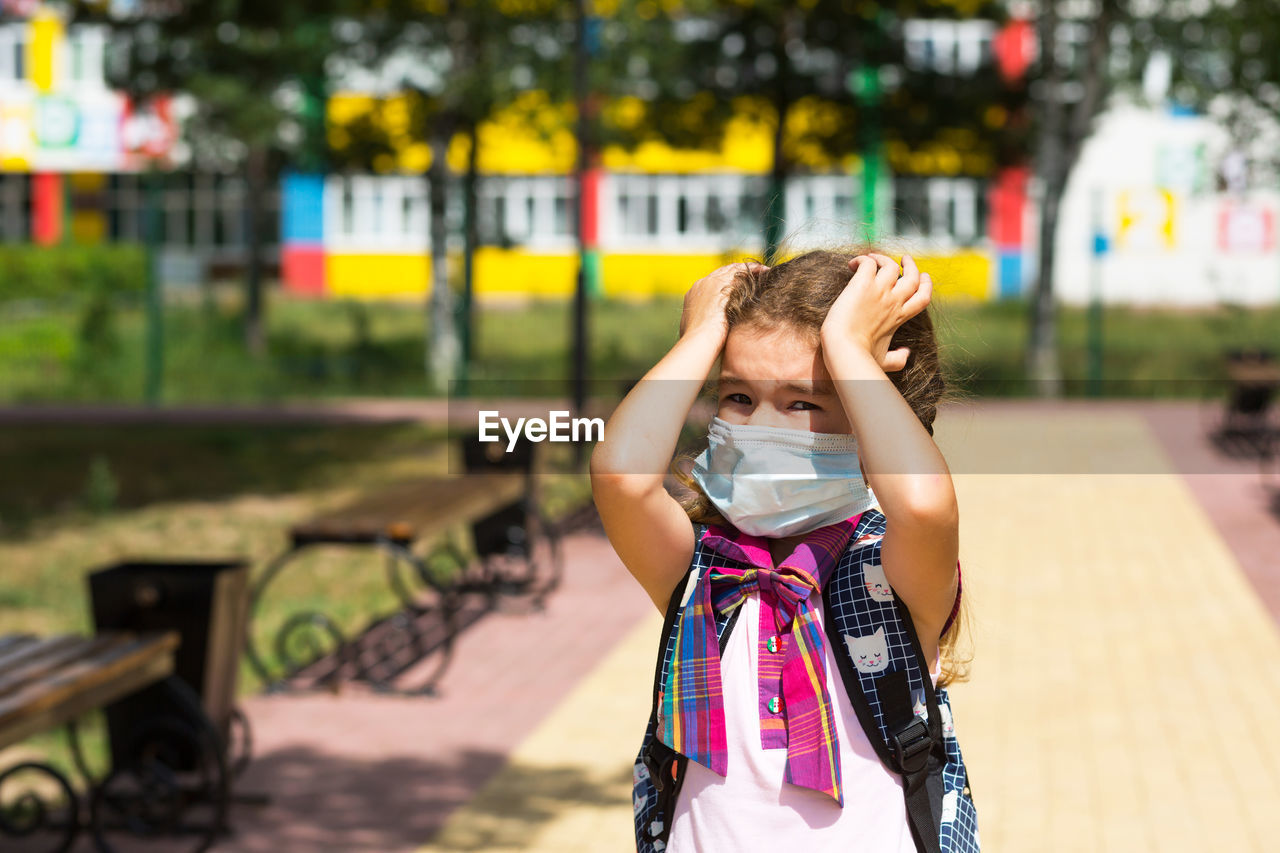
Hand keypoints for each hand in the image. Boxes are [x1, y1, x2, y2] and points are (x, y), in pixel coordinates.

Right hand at [679, 261, 767, 340]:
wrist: (699, 341)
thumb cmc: (701, 345)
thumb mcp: (701, 332)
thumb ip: (707, 326)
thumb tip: (714, 333)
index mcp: (693, 296)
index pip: (714, 284)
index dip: (729, 284)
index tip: (743, 288)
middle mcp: (700, 285)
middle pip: (723, 273)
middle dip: (740, 275)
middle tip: (757, 277)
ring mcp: (710, 282)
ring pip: (732, 270)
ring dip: (749, 270)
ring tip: (764, 272)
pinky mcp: (720, 283)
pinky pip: (740, 270)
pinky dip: (753, 269)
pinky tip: (765, 272)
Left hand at [820, 253, 931, 372]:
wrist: (844, 350)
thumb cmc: (861, 358)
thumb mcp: (884, 361)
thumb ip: (898, 359)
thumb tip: (906, 354)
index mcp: (900, 317)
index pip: (922, 297)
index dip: (926, 285)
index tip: (923, 276)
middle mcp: (893, 301)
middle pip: (913, 276)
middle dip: (911, 265)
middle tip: (905, 259)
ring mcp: (879, 290)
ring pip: (891, 265)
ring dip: (883, 259)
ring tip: (872, 258)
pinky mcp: (862, 284)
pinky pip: (868, 262)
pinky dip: (862, 259)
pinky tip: (852, 264)